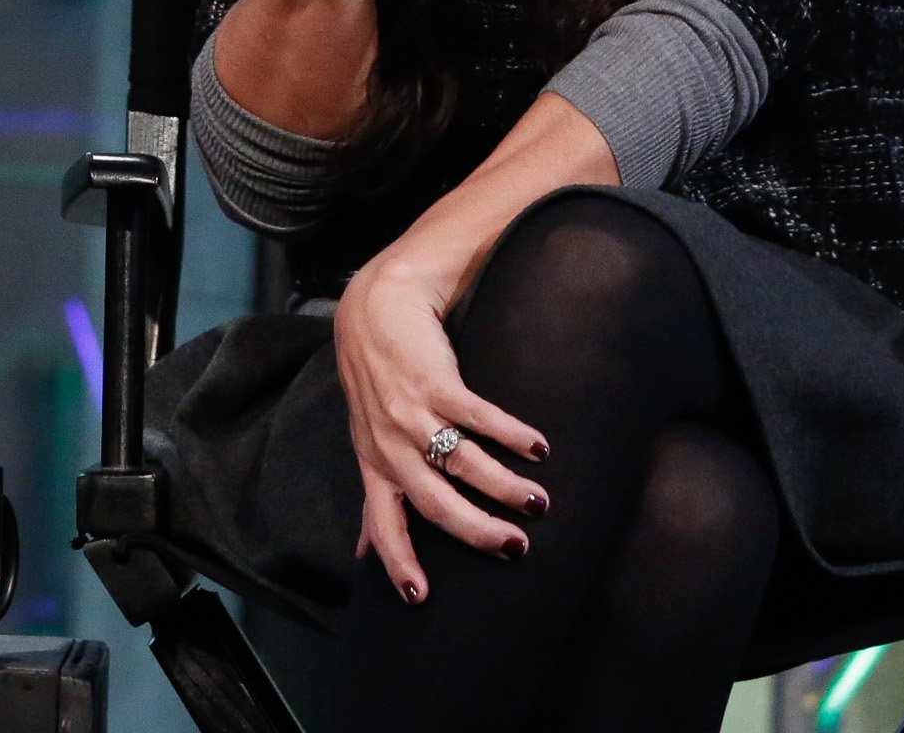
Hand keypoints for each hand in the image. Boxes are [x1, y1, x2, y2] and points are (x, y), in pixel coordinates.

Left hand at [334, 239, 548, 601]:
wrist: (376, 304)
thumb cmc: (379, 377)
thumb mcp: (368, 437)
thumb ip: (377, 491)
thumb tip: (364, 553)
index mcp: (375, 462)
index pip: (384, 522)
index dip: (400, 561)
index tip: (421, 598)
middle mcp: (390, 443)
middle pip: (435, 502)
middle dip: (476, 531)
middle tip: (515, 547)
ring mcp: (411, 412)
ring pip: (462, 463)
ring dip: (505, 486)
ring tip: (538, 502)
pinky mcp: (434, 380)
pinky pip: (478, 417)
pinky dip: (511, 435)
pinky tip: (539, 447)